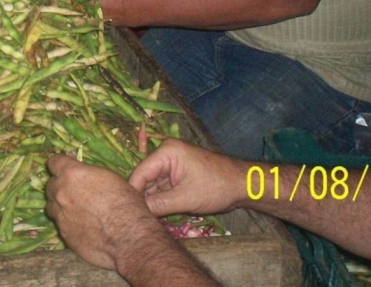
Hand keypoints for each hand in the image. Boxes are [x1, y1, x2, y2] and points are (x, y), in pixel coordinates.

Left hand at [46, 155, 166, 271]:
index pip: (54, 162)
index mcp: (72, 174)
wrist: (128, 237)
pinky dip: (68, 223)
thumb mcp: (109, 178)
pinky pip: (60, 224)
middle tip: (74, 191)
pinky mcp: (64, 234)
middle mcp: (61, 193)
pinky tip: (82, 226)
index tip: (66, 167)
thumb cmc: (125, 204)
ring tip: (77, 210)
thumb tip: (84, 175)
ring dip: (61, 205)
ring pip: (52, 206)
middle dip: (60, 186)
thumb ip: (89, 175)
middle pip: (51, 185)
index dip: (61, 164)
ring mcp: (60, 215)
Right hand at [129, 139, 246, 217]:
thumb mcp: (186, 198)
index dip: (132, 194)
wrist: (242, 185)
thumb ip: (159, 205)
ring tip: (146, 219)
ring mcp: (171, 165)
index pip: (140, 173)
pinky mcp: (177, 175)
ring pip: (152, 186)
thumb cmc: (216, 187)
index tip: (128, 213)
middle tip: (138, 219)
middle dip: (142, 199)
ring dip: (152, 202)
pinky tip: (158, 215)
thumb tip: (136, 214)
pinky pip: (162, 188)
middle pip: (145, 179)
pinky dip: (160, 201)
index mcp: (166, 152)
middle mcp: (165, 155)